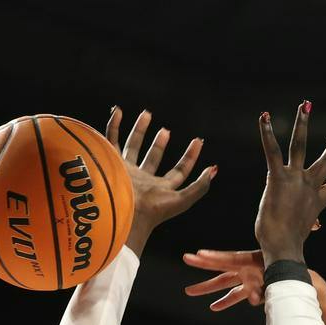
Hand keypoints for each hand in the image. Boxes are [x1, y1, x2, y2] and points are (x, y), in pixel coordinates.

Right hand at [105, 107, 215, 250]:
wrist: (123, 213)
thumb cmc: (153, 211)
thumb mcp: (182, 200)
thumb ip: (199, 187)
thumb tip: (214, 170)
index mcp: (161, 188)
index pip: (179, 170)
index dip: (190, 156)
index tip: (198, 141)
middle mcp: (143, 179)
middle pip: (153, 157)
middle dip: (160, 143)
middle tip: (166, 131)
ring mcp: (126, 170)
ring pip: (133, 146)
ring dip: (139, 130)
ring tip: (147, 114)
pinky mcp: (111, 161)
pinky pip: (111, 139)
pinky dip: (113, 125)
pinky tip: (118, 111)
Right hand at [182, 249, 325, 311]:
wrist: (313, 290)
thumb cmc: (299, 283)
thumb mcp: (283, 284)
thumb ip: (266, 290)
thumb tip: (253, 299)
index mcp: (255, 262)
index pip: (230, 259)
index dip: (212, 257)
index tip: (196, 254)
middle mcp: (251, 269)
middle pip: (222, 269)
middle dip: (202, 268)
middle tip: (184, 259)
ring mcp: (252, 279)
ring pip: (226, 284)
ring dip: (210, 290)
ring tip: (190, 292)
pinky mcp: (255, 289)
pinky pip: (237, 295)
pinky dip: (227, 301)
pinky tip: (215, 307)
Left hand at [254, 102, 325, 264]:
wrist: (283, 247)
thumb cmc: (287, 245)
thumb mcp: (302, 231)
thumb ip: (309, 223)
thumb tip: (316, 227)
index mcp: (317, 201)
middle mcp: (310, 186)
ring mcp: (295, 179)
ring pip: (301, 146)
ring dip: (303, 124)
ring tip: (306, 105)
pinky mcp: (278, 178)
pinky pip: (273, 151)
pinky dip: (266, 134)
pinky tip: (263, 117)